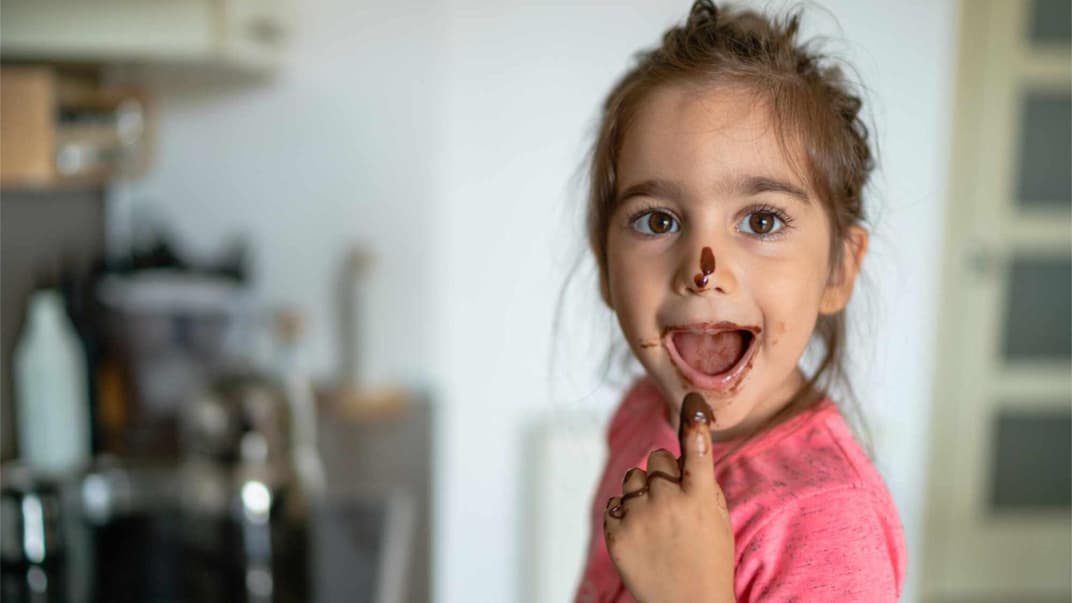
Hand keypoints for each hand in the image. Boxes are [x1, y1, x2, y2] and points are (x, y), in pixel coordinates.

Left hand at [603, 393, 735, 602]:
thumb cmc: (709, 561)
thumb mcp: (718, 520)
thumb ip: (702, 484)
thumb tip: (685, 450)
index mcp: (698, 497)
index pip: (696, 450)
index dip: (694, 426)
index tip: (693, 407)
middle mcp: (666, 502)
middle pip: (656, 458)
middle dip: (662, 472)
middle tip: (671, 498)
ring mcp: (638, 517)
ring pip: (631, 478)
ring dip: (641, 492)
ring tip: (654, 520)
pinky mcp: (616, 534)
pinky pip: (614, 504)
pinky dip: (624, 514)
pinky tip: (640, 533)